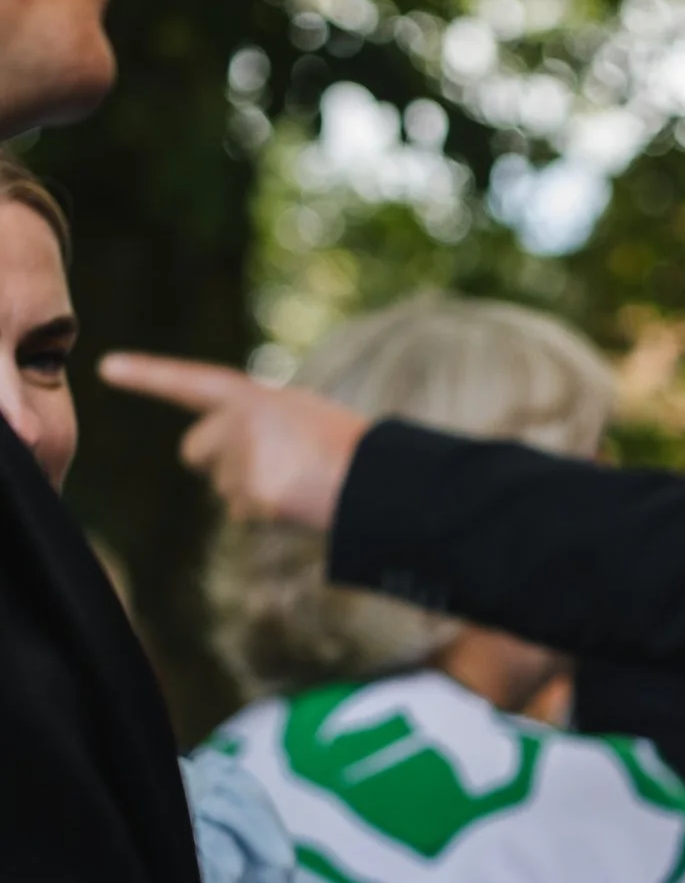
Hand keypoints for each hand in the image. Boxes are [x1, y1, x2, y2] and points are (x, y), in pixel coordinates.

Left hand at [98, 351, 367, 531]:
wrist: (379, 480)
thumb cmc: (346, 448)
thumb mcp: (296, 416)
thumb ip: (250, 424)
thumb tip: (208, 457)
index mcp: (253, 395)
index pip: (190, 382)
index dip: (148, 375)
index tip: (106, 368)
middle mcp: (238, 423)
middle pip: (196, 451)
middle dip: (218, 463)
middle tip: (271, 466)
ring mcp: (242, 460)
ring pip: (222, 488)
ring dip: (252, 491)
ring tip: (297, 483)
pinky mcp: (251, 496)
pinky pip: (241, 513)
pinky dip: (266, 515)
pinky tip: (298, 503)